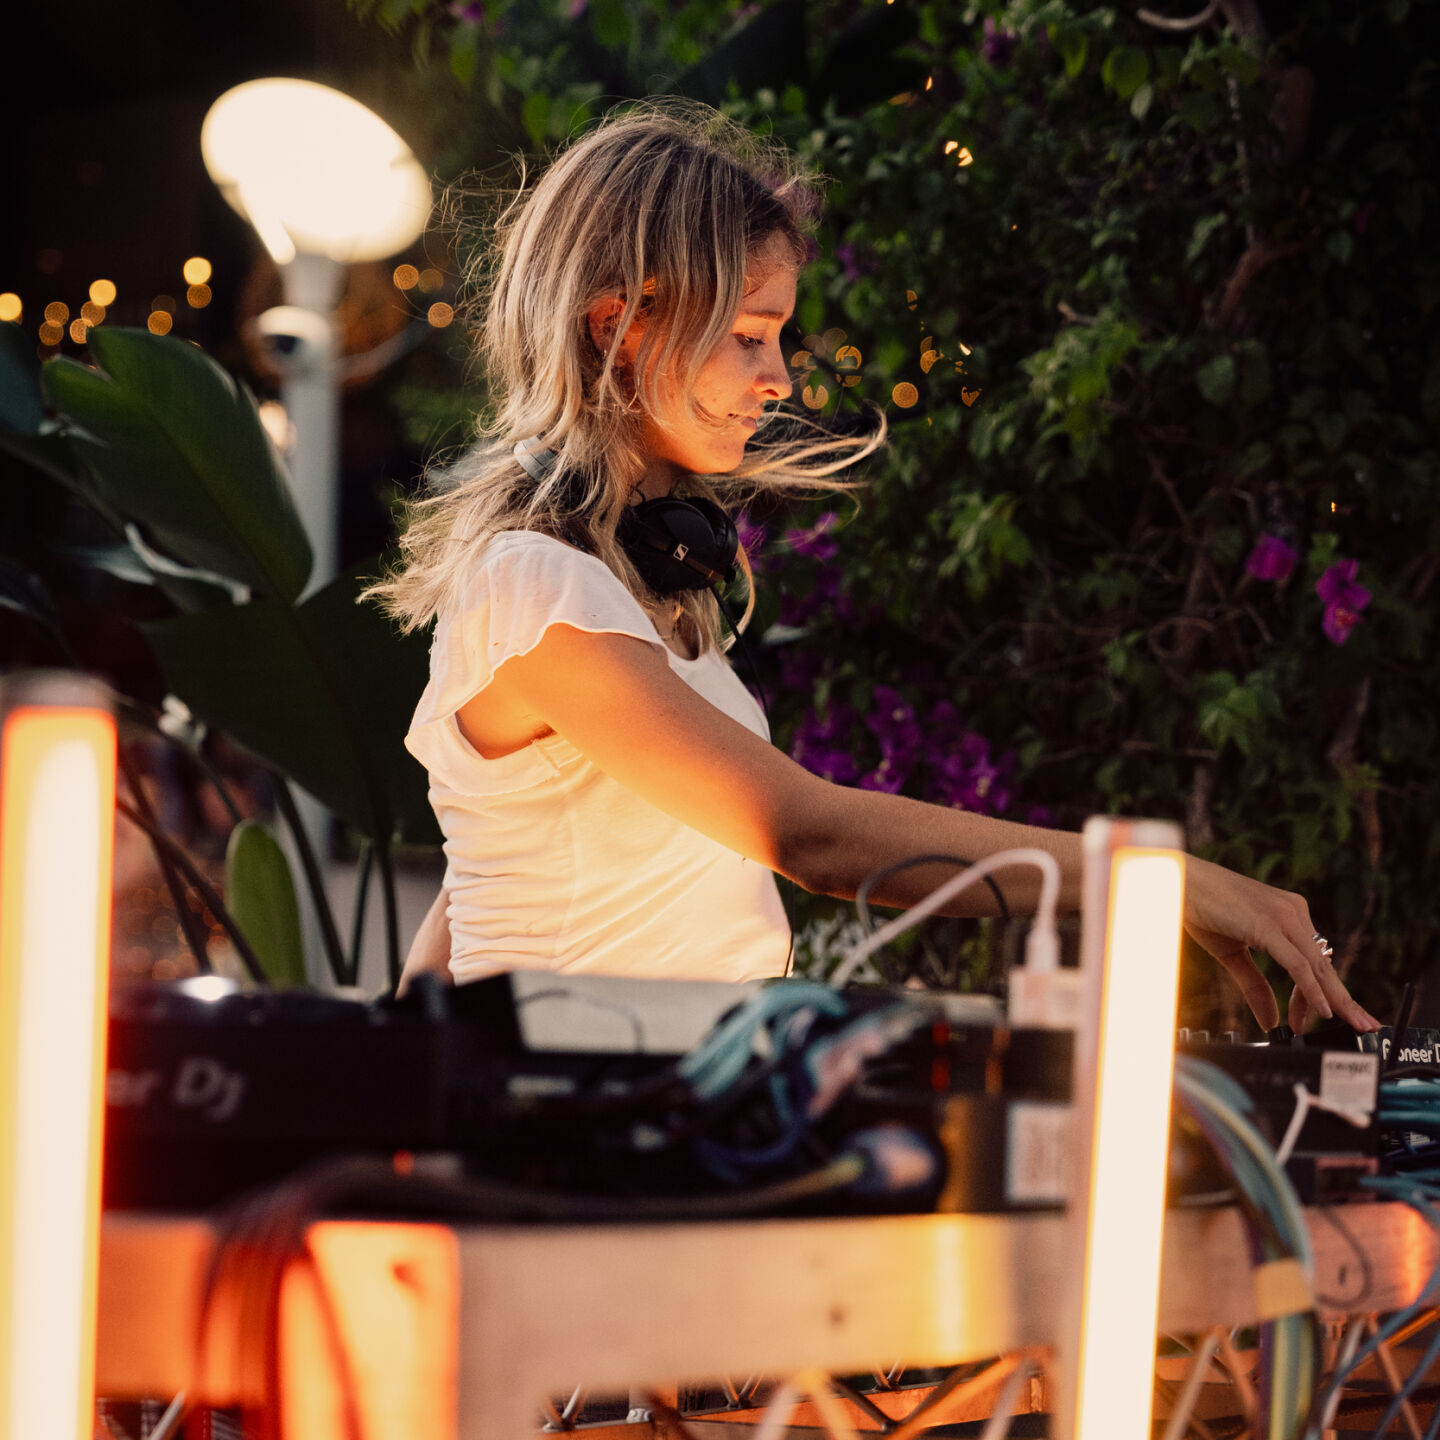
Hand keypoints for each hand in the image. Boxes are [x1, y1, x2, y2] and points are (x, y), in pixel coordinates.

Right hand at [1183, 857, 1380, 1033]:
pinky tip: (1322, 1009)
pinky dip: (1311, 989)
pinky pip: (1297, 964)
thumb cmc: (1201, 908)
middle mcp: (1293, 912)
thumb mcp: (1231, 954)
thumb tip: (1270, 1018)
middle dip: (1345, 998)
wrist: (1177, 880)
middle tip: (1364, 1025)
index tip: (1317, 1018)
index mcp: (1288, 914)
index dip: (1319, 993)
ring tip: (1350, 1023)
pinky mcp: (1268, 925)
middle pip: (1324, 965)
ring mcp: (1284, 916)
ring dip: (1335, 999)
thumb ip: (1254, 985)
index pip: (1314, 961)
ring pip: (1316, 966)